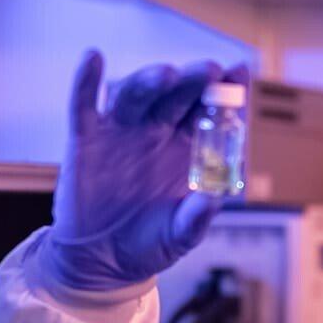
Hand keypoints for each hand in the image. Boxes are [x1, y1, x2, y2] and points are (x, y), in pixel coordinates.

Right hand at [43, 50, 248, 291]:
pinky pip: (83, 105)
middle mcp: (155, 132)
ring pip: (136, 95)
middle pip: (176, 95)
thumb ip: (196, 218)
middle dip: (193, 80)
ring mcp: (120, 132)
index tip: (239, 71)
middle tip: (209, 70)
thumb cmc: (149, 243)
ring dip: (150, 80)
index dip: (224, 91)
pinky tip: (93, 60)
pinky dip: (86, 81)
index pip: (208, 112)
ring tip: (167, 74)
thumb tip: (214, 199)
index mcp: (185, 148)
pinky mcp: (85, 139)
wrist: (102, 262)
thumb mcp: (180, 236)